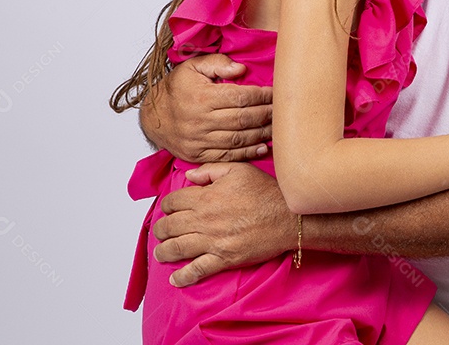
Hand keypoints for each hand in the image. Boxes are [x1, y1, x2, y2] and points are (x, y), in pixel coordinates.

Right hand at [140, 54, 272, 162]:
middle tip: (282, 110)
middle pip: (242, 119)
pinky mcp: (197, 154)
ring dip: (261, 134)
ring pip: (238, 139)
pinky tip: (262, 147)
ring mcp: (198, 140)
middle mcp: (199, 120)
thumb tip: (241, 70)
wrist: (152, 116)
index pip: (240, 97)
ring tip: (277, 128)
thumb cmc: (177, 88)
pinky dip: (247, 153)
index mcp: (201, 97)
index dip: (261, 96)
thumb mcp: (193, 66)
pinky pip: (227, 155)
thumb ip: (218, 63)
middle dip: (266, 114)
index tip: (276, 93)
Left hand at [152, 162, 296, 286]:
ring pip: (176, 248)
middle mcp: (204, 220)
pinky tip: (175, 279)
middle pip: (169, 226)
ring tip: (161, 253)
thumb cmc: (266, 192)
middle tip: (161, 231)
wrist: (288, 217)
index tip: (168, 209)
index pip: (173, 202)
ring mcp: (212, 241)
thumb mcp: (239, 170)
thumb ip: (210, 170)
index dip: (167, 205)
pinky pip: (197, 270)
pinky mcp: (224, 258)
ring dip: (163, 252)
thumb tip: (190, 176)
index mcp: (206, 197)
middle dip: (160, 229)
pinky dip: (183, 276)